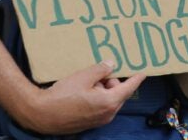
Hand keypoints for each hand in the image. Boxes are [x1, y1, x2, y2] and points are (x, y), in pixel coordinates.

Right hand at [16, 61, 145, 133]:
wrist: (43, 114)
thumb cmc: (63, 95)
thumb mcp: (83, 76)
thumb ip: (101, 70)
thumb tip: (111, 65)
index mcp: (109, 102)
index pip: (128, 88)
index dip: (136, 78)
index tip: (143, 72)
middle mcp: (108, 113)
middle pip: (119, 93)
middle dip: (111, 81)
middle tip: (97, 74)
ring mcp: (100, 120)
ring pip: (109, 99)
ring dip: (103, 89)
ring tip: (86, 83)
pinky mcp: (91, 122)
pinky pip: (101, 106)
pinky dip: (97, 97)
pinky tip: (83, 91)